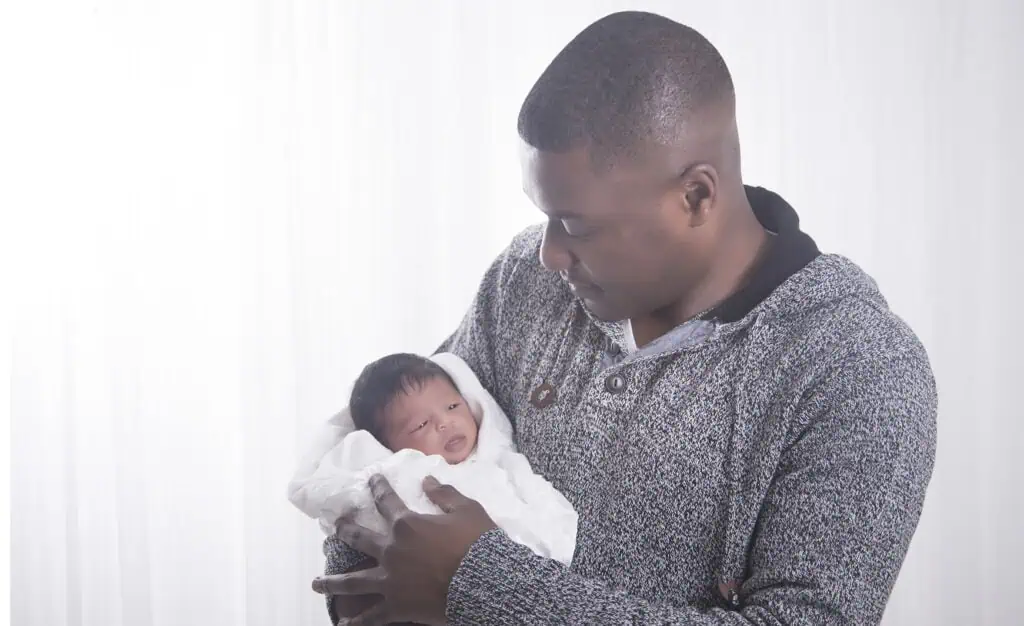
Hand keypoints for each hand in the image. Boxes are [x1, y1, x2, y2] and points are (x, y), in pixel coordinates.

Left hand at [312, 475, 496, 625]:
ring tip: (316, 583)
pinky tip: (344, 625)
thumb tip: (427, 480)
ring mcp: (389, 580)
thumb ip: (444, 494)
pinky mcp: (396, 605)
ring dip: (332, 582)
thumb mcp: (467, 510)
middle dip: (345, 531)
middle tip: (334, 527)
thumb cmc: (476, 544)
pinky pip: (371, 616)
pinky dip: (356, 622)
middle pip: (359, 539)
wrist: (482, 582)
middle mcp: (391, 550)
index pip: (386, 501)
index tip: (371, 479)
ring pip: (353, 581)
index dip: (378, 488)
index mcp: (407, 525)